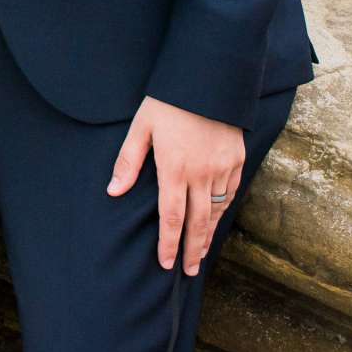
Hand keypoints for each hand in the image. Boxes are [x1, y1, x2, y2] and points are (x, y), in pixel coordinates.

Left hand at [106, 94, 245, 275]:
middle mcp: (202, 174)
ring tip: (201, 254)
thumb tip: (113, 191)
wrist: (209, 79)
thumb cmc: (169, 101)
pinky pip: (230, 194)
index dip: (168, 244)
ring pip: (216, 211)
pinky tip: (216, 220)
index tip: (165, 264)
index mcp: (175, 169)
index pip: (171, 218)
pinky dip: (222, 211)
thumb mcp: (141, 127)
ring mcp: (223, 168)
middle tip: (190, 272)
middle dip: (193, 250)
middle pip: (198, 223)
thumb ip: (128, 161)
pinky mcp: (237, 160)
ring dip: (208, 235)